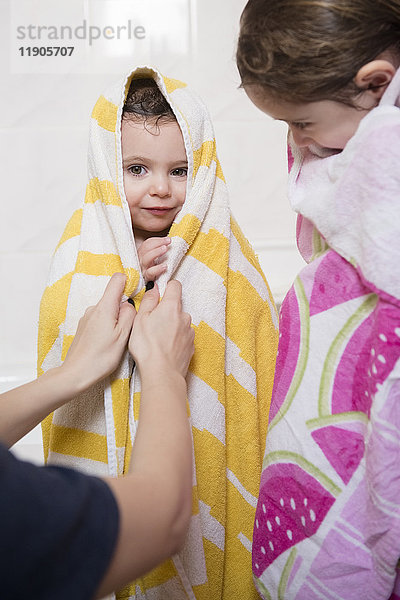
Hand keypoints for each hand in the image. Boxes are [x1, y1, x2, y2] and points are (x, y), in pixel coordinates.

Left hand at [62, 273, 134, 390]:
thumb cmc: (100, 358)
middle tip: (129, 329)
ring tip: (118, 340)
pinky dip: (108, 328)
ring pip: (108, 311)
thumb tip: (130, 303)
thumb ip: (130, 315)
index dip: (129, 282)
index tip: (137, 294)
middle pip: (114, 298)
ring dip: (116, 320)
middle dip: (125, 309)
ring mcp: (87, 318)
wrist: (75, 374)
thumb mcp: (123, 335)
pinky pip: (100, 320)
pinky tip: (108, 344)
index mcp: (104, 307)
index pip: (117, 280)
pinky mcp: (84, 328)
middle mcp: (93, 309)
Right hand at [129, 281, 193, 378]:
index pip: (175, 286)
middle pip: (176, 307)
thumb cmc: (148, 347)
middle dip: (166, 311)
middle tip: (151, 324)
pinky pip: (183, 336)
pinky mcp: (191, 346)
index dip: (166, 287)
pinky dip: (175, 339)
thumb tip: (154, 289)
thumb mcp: (140, 319)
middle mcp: (185, 317)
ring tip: (157, 339)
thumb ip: (148, 301)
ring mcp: (190, 332)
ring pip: (180, 322)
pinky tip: (165, 348)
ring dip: (171, 326)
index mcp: (172, 307)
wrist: (162, 373)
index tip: (159, 294)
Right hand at [138, 236, 170, 281]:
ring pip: (146, 259)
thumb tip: (170, 242)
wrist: (152, 287)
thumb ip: (160, 250)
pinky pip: (150, 272)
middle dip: (157, 243)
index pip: (147, 244)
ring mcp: (143, 269)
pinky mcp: (147, 278)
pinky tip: (165, 266)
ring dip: (156, 252)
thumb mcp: (156, 259)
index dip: (157, 240)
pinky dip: (157, 269)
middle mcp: (141, 260)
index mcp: (143, 254)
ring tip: (165, 249)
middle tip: (167, 242)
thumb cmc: (155, 270)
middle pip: (145, 249)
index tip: (168, 240)